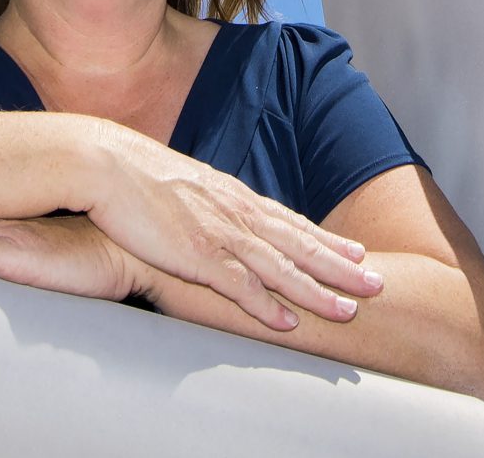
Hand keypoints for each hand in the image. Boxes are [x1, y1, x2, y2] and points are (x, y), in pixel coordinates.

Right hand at [76, 128, 381, 332]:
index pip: (292, 221)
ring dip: (317, 290)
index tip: (359, 253)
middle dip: (342, 266)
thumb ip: (209, 203)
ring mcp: (219, 232)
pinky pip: (239, 285)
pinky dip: (266, 305)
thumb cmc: (137, 175)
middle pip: (300, 243)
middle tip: (378, 284)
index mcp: (234, 196)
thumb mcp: (185, 185)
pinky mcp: (195, 253)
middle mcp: (237, 212)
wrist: (105, 162)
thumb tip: (219, 214)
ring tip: (348, 309)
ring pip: (281, 266)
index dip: (327, 240)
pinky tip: (288, 322)